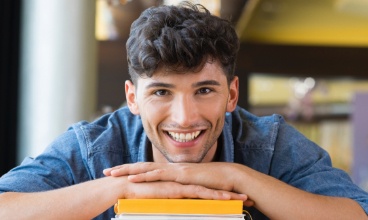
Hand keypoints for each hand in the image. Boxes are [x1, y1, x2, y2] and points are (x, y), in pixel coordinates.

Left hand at [105, 162, 253, 205]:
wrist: (229, 178)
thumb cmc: (213, 184)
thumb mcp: (192, 188)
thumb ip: (181, 189)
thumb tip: (173, 195)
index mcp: (171, 172)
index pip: (148, 170)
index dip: (132, 171)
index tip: (118, 173)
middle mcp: (170, 168)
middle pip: (142, 166)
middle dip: (123, 168)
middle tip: (107, 171)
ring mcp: (175, 170)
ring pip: (147, 168)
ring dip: (128, 170)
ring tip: (112, 173)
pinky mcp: (180, 175)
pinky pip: (159, 175)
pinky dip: (144, 176)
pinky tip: (132, 178)